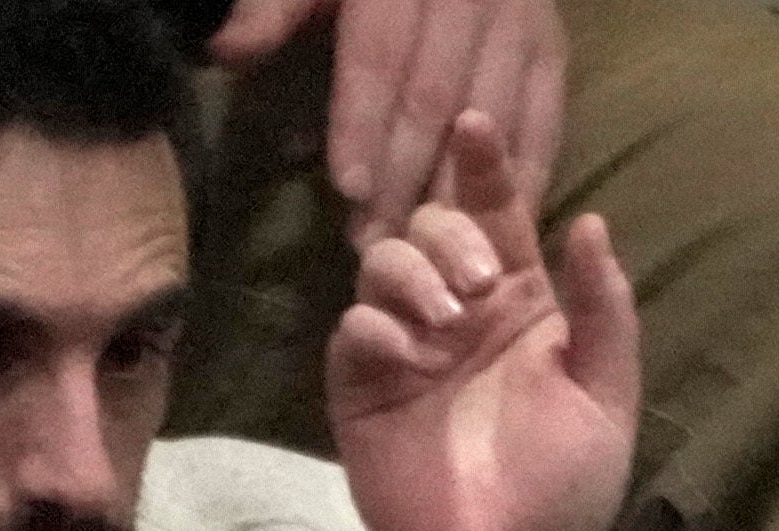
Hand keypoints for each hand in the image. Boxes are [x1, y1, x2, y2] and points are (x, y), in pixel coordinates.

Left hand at [214, 0, 570, 227]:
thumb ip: (276, 5)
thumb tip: (225, 53)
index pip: (382, 57)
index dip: (364, 123)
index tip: (350, 190)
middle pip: (437, 99)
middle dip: (407, 177)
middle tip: (382, 248)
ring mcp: (522, 24)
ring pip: (494, 119)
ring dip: (464, 192)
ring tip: (434, 258)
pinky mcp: (553, 51)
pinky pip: (545, 123)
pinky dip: (525, 178)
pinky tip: (500, 229)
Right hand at [332, 109, 636, 530]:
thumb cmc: (565, 488)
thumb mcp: (607, 394)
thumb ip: (604, 311)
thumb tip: (593, 224)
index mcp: (520, 305)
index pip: (497, 217)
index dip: (485, 168)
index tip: (479, 128)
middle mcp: (459, 313)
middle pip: (431, 224)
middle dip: (450, 232)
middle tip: (477, 281)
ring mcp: (407, 346)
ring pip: (384, 262)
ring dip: (413, 272)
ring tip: (448, 319)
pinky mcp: (363, 386)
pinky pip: (355, 329)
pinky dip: (379, 328)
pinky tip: (412, 355)